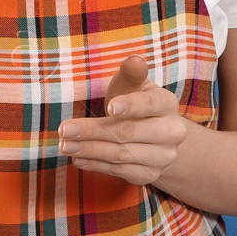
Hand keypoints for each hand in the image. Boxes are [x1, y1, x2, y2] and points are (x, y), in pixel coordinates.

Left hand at [57, 55, 187, 186]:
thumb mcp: (133, 85)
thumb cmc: (136, 103)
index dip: (130, 106)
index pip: (149, 104)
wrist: (156, 137)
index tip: (109, 107)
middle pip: (127, 132)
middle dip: (93, 131)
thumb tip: (134, 60)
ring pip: (122, 155)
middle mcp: (171, 133)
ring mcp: (163, 157)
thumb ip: (131, 74)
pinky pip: (120, 171)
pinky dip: (96, 165)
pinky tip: (78, 159)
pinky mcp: (151, 175)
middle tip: (65, 129)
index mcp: (167, 104)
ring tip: (65, 145)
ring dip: (89, 150)